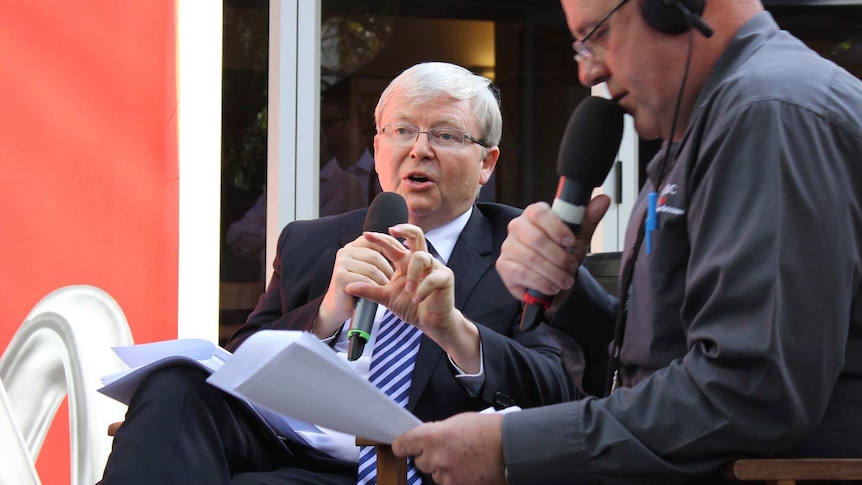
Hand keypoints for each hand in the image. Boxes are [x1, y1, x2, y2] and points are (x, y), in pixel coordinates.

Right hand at [315, 233, 395, 337]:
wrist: (340, 308)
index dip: (391, 247)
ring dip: (382, 281)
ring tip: (385, 289)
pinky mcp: (340, 276)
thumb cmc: (360, 288)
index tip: (403, 257)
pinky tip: (376, 293)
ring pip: (372, 269)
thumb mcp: (371, 270)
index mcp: (354, 246)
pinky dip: (374, 289)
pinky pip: (365, 281)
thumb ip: (381, 257)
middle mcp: (346, 251)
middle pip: (376, 256)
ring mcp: (341, 263)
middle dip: (388, 270)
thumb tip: (405, 248)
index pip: (375, 240)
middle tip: (393, 282)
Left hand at [346, 224, 479, 370]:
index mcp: (406, 261)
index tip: (365, 235)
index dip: (380, 238)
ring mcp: (434, 266)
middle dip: (404, 228)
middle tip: (391, 230)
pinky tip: (417, 299)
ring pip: (421, 257)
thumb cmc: (411, 306)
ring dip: (412, 273)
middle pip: (416, 234)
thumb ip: (369, 290)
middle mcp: (420, 260)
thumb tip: (348, 287)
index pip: (392, 244)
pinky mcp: (445, 277)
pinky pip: (432, 277)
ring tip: (407, 289)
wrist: (430, 322)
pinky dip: (422, 288)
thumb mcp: (386, 297)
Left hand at [392, 412, 505, 484]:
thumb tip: (426, 440)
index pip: (403, 444)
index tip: (403, 445)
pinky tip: (468, 469)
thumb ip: (437, 431)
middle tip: (447, 449)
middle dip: (429, 456)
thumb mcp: (457, 422)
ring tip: (463, 459)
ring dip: (443, 468)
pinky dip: (455, 478)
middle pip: (419, 461)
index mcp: (432, 437)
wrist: (511, 448)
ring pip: (434, 474)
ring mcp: (446, 476)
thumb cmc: (487, 431)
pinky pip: (447, 483)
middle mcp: (436, 458)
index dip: (403, 444)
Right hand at [497, 195, 609, 299]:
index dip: (556, 228)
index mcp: (533, 214)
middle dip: (559, 257)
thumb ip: (587, 219)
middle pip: (536, 238)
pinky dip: (541, 283)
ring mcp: (508, 247)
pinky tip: (552, 287)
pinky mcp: (503, 266)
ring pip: (531, 259)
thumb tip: (603, 199)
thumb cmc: (560, 254)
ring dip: (553, 273)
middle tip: (572, 267)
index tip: (571, 241)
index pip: (539, 213)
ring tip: (565, 281)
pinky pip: (522, 273)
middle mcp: (517, 227)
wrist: (550, 280)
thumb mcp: (577, 237)